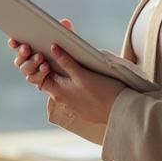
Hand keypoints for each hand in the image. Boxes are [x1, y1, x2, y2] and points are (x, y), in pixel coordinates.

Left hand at [10, 20, 126, 124]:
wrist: (122, 112)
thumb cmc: (104, 93)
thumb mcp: (83, 74)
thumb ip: (67, 62)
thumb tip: (53, 48)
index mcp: (58, 91)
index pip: (39, 77)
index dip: (39, 64)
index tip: (45, 52)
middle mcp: (62, 100)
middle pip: (50, 80)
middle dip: (51, 66)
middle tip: (57, 52)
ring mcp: (72, 105)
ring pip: (61, 86)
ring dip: (63, 75)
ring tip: (71, 62)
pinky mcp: (82, 107)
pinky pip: (71, 93)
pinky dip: (71, 84)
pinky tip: (81, 76)